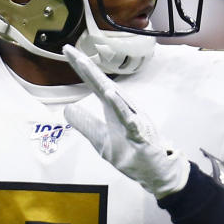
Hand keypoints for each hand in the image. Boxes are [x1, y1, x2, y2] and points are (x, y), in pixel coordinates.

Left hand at [62, 45, 190, 196]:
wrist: (157, 171)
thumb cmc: (132, 151)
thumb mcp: (101, 139)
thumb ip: (85, 123)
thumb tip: (67, 109)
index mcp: (113, 107)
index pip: (94, 84)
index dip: (81, 68)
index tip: (67, 51)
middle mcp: (124, 108)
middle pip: (102, 84)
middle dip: (87, 67)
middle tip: (71, 51)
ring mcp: (132, 119)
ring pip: (115, 97)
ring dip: (100, 81)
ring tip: (85, 65)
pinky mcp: (140, 134)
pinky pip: (129, 118)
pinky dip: (120, 106)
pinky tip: (110, 94)